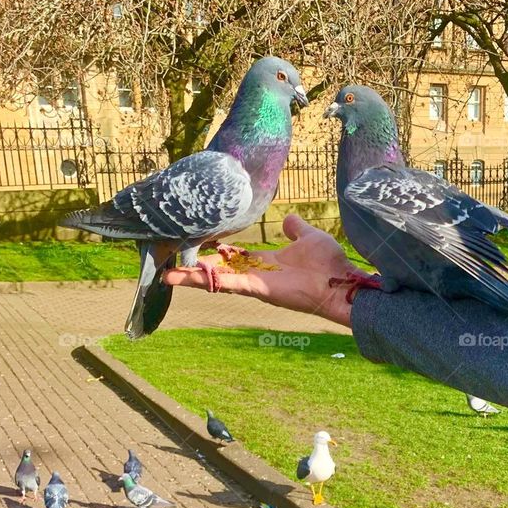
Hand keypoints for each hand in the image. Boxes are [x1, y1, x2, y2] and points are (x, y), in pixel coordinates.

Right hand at [162, 214, 355, 328]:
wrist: (341, 283)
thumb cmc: (329, 263)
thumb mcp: (309, 237)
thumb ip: (296, 229)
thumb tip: (289, 220)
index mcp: (266, 262)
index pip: (233, 257)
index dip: (214, 253)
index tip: (195, 247)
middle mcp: (256, 274)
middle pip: (218, 271)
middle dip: (194, 270)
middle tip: (168, 267)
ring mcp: (255, 283)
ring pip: (217, 279)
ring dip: (192, 278)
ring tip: (166, 275)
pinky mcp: (257, 288)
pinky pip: (228, 283)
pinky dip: (208, 280)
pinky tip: (186, 277)